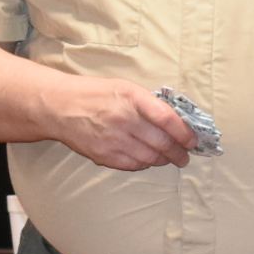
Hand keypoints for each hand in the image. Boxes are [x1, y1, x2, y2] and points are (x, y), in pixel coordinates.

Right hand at [42, 76, 193, 170]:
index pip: (167, 119)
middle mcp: (124, 119)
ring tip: (169, 158)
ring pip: (150, 157)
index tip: (192, 140)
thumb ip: (149, 103)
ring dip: (163, 160)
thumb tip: (176, 121)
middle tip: (185, 155)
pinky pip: (134, 165)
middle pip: (162, 143)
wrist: (60, 107)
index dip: (185, 133)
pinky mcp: (105, 155)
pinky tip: (148, 159)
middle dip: (178, 152)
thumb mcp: (124, 88)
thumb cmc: (96, 94)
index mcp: (132, 98)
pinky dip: (145, 164)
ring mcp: (114, 140)